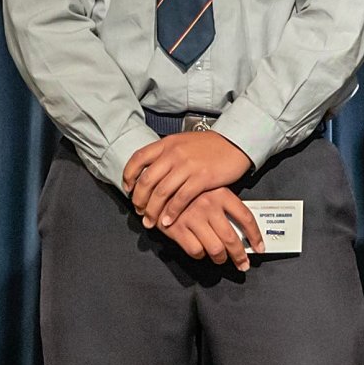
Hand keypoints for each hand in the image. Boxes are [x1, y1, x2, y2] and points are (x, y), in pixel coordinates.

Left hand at [122, 131, 252, 229]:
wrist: (234, 143)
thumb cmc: (209, 146)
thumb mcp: (183, 143)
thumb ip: (166, 154)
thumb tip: (150, 169)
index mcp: (167, 143)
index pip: (139, 158)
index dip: (129, 175)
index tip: (128, 188)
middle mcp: (174, 153)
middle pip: (147, 180)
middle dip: (139, 199)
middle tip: (138, 211)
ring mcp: (188, 165)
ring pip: (161, 192)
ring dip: (152, 210)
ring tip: (150, 221)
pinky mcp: (202, 178)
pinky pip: (181, 198)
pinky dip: (172, 212)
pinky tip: (167, 221)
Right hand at [157, 187, 263, 270]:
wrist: (157, 185)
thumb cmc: (187, 190)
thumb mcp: (209, 189)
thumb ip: (224, 205)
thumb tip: (243, 231)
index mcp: (220, 193)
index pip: (246, 217)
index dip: (255, 236)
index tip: (259, 248)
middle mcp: (208, 205)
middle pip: (232, 239)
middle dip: (240, 256)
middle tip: (243, 264)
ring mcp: (192, 217)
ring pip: (215, 249)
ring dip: (220, 259)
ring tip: (220, 259)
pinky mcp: (177, 228)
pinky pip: (196, 251)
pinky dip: (200, 255)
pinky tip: (200, 251)